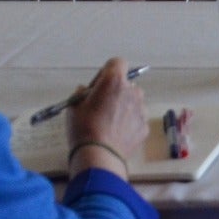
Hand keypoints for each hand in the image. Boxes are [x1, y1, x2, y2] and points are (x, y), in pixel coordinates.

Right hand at [66, 58, 148, 174]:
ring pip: (133, 101)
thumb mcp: (73, 106)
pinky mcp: (145, 124)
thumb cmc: (83, 128)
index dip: (106, 72)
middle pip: (126, 84)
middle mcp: (132, 90)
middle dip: (115, 92)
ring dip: (124, 107)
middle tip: (101, 107)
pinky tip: (116, 135)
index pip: (117, 62)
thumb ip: (82, 93)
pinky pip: (136, 118)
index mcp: (114, 81)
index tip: (97, 87)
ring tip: (108, 124)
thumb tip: (87, 91)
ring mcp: (141, 108)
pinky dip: (129, 123)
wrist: (98, 156)